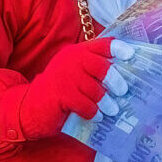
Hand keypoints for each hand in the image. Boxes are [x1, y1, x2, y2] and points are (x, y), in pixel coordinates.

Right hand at [6, 37, 132, 141]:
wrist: (31, 106)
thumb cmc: (60, 91)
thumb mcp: (76, 73)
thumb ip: (94, 70)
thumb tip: (126, 75)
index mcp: (77, 52)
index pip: (101, 44)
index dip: (118, 48)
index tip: (131, 55)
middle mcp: (70, 60)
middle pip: (101, 67)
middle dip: (115, 80)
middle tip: (123, 91)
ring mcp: (64, 77)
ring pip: (95, 89)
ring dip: (106, 102)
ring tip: (112, 110)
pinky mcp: (60, 95)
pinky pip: (85, 105)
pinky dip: (93, 112)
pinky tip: (95, 116)